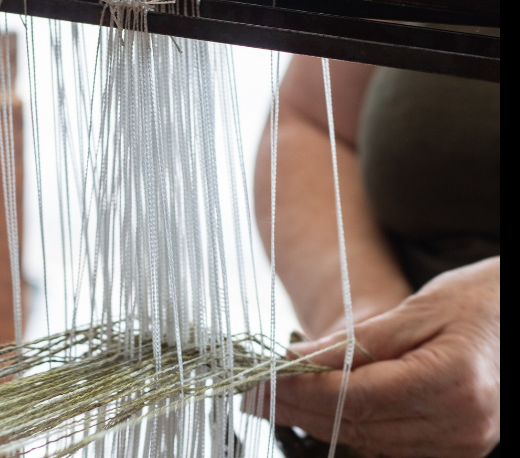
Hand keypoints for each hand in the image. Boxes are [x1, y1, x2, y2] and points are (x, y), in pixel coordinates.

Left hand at [246, 257, 499, 457]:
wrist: (516, 317)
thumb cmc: (472, 303)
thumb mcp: (413, 311)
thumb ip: (354, 342)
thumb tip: (293, 360)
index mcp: (454, 385)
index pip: (356, 397)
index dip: (301, 391)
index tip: (259, 381)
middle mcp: (462, 427)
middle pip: (357, 425)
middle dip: (297, 409)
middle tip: (251, 395)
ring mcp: (462, 445)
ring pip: (367, 442)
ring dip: (316, 422)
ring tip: (272, 402)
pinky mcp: (455, 449)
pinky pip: (387, 446)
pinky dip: (348, 428)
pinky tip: (315, 411)